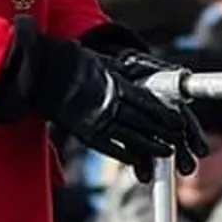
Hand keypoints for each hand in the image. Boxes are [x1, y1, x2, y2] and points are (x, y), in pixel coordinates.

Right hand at [34, 36, 201, 181]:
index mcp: (116, 83)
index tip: (179, 121)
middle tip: (178, 138)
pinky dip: (125, 154)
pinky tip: (137, 160)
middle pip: (144, 120)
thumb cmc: (68, 61)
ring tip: (166, 152)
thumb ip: (115, 70)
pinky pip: (110, 146)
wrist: (42, 69)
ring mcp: (98, 118)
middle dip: (163, 131)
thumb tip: (128, 72)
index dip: (164, 114)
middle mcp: (111, 102)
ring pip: (132, 136)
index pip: (148, 102)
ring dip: (151, 145)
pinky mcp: (84, 131)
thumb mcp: (99, 61)